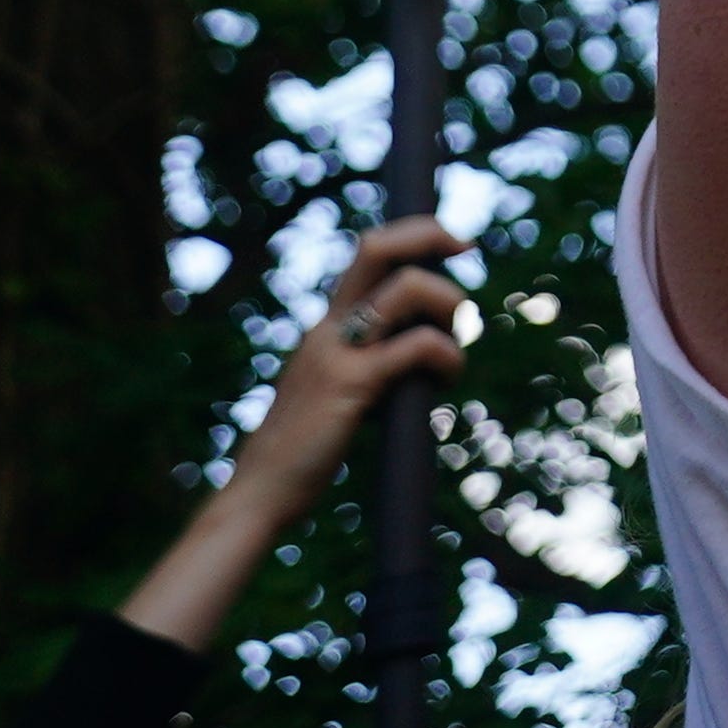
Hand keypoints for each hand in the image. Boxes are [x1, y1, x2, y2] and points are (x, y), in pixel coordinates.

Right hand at [113, 216, 467, 654]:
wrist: (260, 493)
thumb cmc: (302, 452)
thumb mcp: (334, 392)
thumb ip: (365, 366)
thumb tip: (419, 355)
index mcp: (327, 328)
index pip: (367, 254)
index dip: (413, 235)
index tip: (453, 242)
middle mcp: (328, 329)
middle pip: (376, 248)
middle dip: (429, 234)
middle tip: (467, 248)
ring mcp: (336, 354)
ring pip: (406, 287)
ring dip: (449, 304)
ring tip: (455, 343)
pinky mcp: (349, 384)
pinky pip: (414, 346)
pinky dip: (445, 353)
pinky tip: (447, 376)